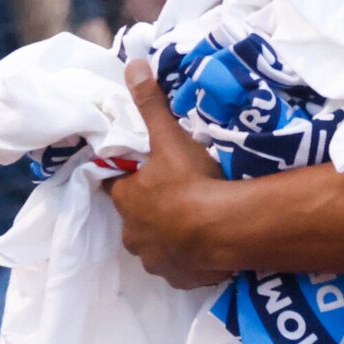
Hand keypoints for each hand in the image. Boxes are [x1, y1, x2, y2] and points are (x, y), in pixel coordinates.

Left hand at [105, 61, 231, 290]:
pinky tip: (206, 247)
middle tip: (177, 196)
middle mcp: (133, 234)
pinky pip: (180, 267)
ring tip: (194, 222)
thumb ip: (151, 103)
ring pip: (156, 245)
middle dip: (152, 210)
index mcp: (126, 200)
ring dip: (169, 236)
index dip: (132, 180)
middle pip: (137, 219)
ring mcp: (156, 260)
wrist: (224, 230)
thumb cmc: (191, 181)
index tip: (149, 175)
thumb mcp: (170, 138)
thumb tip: (133, 65)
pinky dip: (188, 258)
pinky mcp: (180, 278)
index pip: (118, 187)